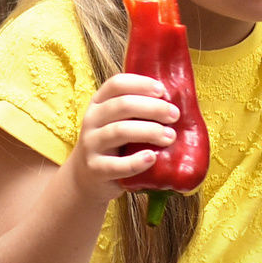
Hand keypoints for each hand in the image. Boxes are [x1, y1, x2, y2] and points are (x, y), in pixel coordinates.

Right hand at [68, 73, 179, 201]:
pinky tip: (152, 157)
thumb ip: (138, 111)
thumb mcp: (118, 122)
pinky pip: (116, 165)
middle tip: (175, 115)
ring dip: (149, 131)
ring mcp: (91, 144)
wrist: (87, 179)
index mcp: (99, 103)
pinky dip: (136, 161)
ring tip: (170, 137)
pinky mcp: (95, 169)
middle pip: (122, 105)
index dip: (141, 84)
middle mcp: (92, 120)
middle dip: (153, 108)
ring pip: (120, 131)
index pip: (117, 84)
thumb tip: (174, 101)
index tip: (163, 90)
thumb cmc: (113, 145)